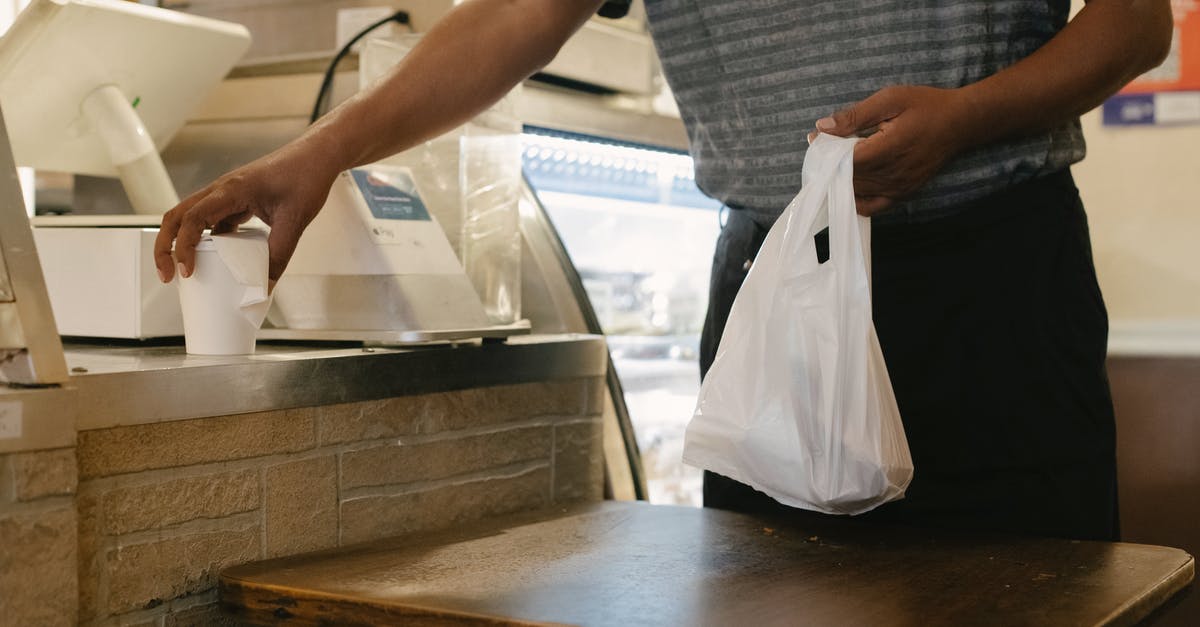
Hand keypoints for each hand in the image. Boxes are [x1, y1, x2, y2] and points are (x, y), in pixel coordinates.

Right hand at [154, 142, 339, 283]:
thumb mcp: (294, 221)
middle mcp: (221, 190)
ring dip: (182, 242)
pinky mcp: (237, 200)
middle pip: (176, 216)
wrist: (317, 156)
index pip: (192, 219)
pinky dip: (206, 240)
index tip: (187, 272)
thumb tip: (265, 287)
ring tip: (186, 271)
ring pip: (191, 218)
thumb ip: (279, 255)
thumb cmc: (306, 177)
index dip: (184, 247)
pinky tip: (217, 259)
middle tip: (167, 276)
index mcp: (230, 190)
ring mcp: (227, 194)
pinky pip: (212, 221)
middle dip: (165, 246)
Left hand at [807, 85, 973, 215]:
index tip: (816, 139)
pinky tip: (849, 184)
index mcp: (888, 149)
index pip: (845, 161)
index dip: (827, 152)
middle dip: (829, 165)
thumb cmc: (926, 106)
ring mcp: (899, 189)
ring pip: (856, 193)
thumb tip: (822, 127)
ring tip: (834, 161)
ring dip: (840, 180)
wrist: (960, 123)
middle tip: (822, 148)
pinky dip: (855, 198)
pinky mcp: (903, 195)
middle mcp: (893, 175)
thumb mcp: (890, 100)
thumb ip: (854, 115)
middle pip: (848, 178)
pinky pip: (871, 207)